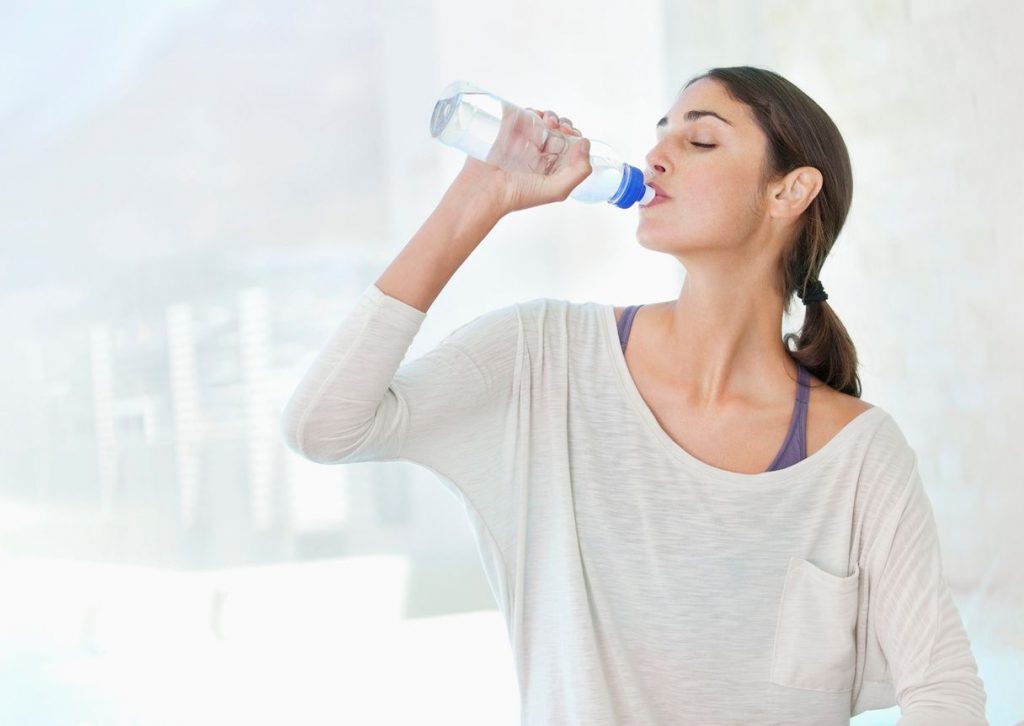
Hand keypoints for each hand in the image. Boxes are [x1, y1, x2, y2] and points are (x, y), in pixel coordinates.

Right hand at [456, 107, 591, 213]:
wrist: (484, 190)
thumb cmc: (518, 195)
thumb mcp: (557, 190)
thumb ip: (578, 171)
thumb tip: (585, 143)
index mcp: (551, 168)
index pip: (570, 146)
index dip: (574, 136)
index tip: (570, 134)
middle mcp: (538, 154)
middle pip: (557, 130)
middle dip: (562, 123)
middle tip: (557, 126)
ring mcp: (522, 142)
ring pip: (541, 120)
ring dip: (548, 115)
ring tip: (545, 121)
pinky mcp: (506, 132)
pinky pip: (522, 114)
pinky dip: (530, 110)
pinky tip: (532, 115)